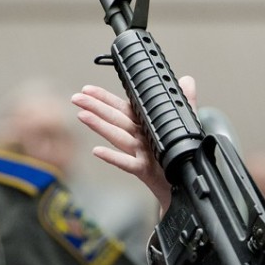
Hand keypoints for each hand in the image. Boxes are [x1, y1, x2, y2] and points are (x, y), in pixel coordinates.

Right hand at [73, 76, 199, 213]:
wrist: (182, 184)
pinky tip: (98, 151)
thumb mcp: (184, 126)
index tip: (88, 90)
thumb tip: (187, 80)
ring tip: (83, 116)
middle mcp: (139, 138)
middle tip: (77, 98)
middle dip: (95, 108)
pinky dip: (112, 157)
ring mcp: (140, 153)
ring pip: (117, 137)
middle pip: (115, 119)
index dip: (105, 98)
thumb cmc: (177, 157)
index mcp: (145, 126)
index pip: (123, 108)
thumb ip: (185, 102)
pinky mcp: (144, 169)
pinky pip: (127, 162)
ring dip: (100, 126)